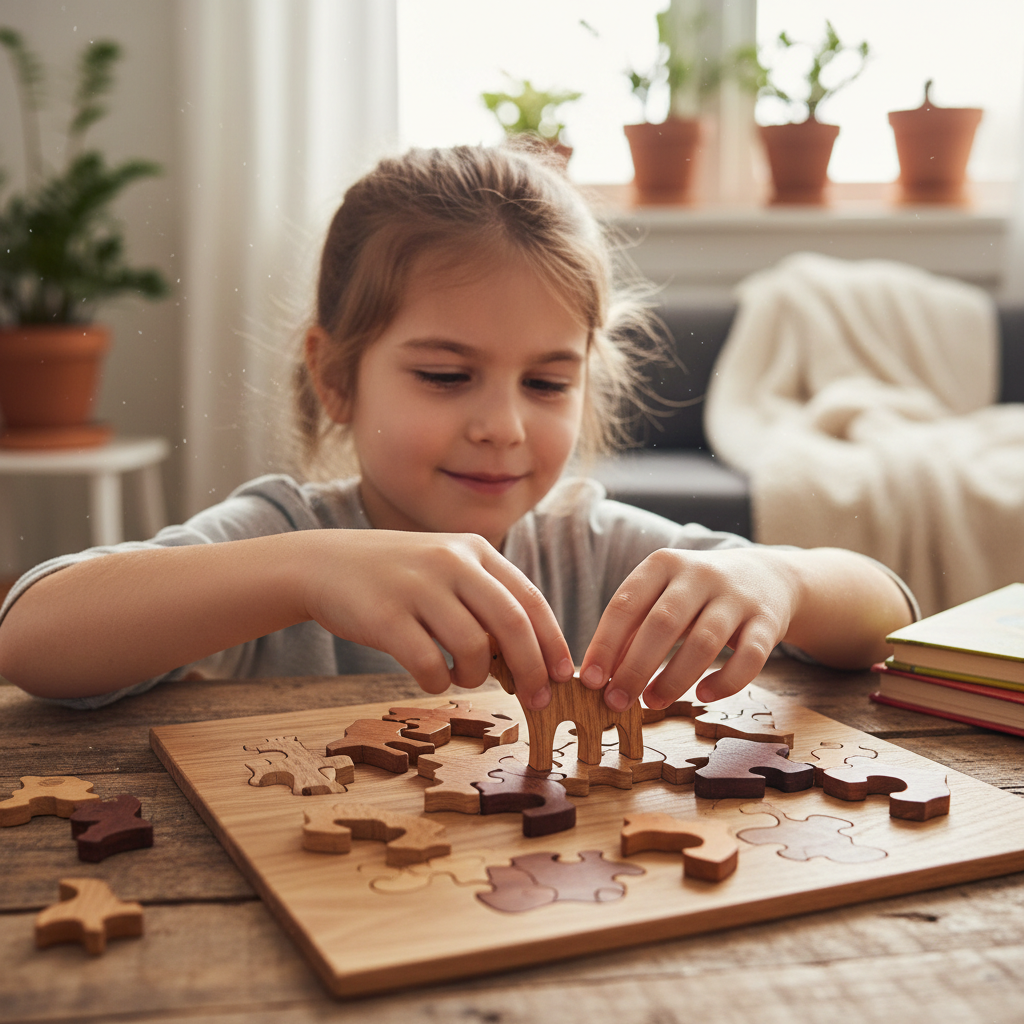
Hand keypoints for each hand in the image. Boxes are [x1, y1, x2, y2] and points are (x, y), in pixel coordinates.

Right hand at [300, 530, 572, 707]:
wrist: (323, 563)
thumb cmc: (398, 577)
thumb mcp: (447, 568)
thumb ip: (487, 600)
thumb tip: (532, 659)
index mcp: (475, 549)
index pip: (531, 599)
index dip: (553, 642)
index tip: (564, 677)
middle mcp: (451, 562)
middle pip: (512, 624)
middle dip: (532, 669)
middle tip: (536, 699)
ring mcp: (417, 587)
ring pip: (474, 648)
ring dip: (477, 676)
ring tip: (463, 675)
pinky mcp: (385, 617)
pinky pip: (430, 665)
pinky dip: (439, 682)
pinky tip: (433, 676)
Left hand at [578, 547, 797, 710]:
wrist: (767, 576)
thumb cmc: (696, 594)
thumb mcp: (661, 596)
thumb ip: (631, 629)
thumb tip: (599, 675)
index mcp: (663, 564)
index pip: (625, 604)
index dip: (605, 644)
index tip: (590, 680)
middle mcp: (699, 574)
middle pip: (662, 623)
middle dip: (635, 668)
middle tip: (617, 701)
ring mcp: (736, 596)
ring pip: (704, 642)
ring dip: (673, 679)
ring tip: (652, 702)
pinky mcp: (767, 621)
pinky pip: (748, 658)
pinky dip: (724, 682)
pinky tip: (702, 696)